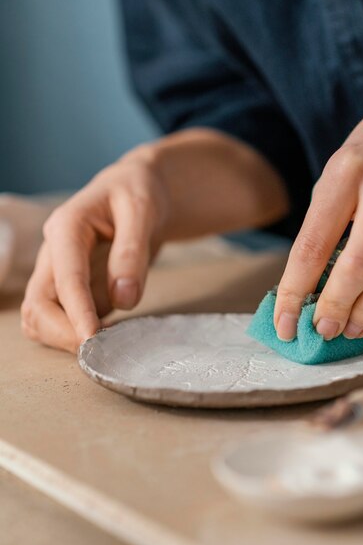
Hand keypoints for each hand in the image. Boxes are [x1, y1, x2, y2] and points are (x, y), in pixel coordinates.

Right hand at [21, 128, 288, 351]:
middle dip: (63, 332)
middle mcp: (54, 251)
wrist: (136, 192)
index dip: (77, 312)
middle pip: (38, 304)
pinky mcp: (69, 289)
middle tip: (101, 352)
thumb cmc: (138, 193)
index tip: (92, 340)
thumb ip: (132, 252)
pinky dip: (73, 335)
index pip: (65, 277)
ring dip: (63, 338)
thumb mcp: (143, 211)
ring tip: (105, 348)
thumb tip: (124, 299)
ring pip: (39, 316)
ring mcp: (58, 272)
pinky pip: (59, 320)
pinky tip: (106, 339)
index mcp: (67, 226)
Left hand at [274, 82, 362, 341]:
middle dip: (333, 308)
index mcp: (349, 171)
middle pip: (357, 268)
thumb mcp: (342, 162)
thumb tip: (311, 277)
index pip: (313, 245)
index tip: (284, 322)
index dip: (294, 291)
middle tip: (320, 331)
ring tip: (348, 329)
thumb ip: (327, 216)